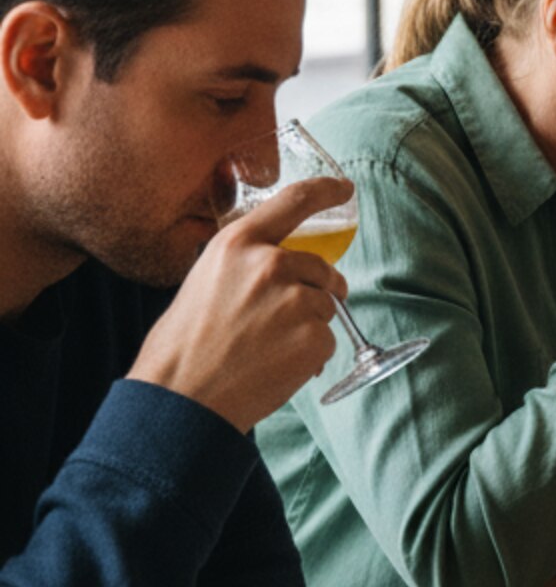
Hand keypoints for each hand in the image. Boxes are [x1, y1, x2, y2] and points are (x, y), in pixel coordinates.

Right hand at [129, 177, 353, 432]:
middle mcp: (271, 264)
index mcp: (238, 244)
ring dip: (308, 326)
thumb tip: (285, 268)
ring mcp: (296, 300)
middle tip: (276, 323)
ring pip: (326, 306)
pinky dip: (311, 354)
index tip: (344, 188)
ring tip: (265, 348)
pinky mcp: (314, 337)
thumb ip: (246, 266)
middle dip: (314, 291)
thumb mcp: (205, 282)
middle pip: (322, 269)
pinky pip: (328, 340)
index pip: (294, 201)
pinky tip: (275, 366)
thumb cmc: (185, 345)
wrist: (181, 399)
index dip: (325, 191)